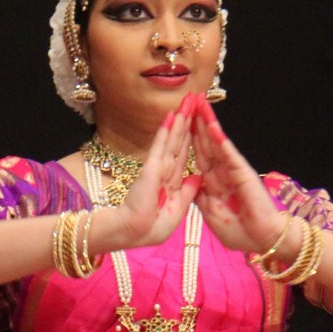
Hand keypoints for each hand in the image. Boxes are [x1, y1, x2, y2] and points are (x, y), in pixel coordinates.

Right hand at [89, 102, 202, 253]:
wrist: (133, 234)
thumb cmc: (151, 229)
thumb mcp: (176, 212)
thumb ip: (187, 194)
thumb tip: (197, 177)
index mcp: (172, 182)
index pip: (184, 154)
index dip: (192, 136)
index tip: (199, 120)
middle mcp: (166, 171)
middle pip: (180, 141)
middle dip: (188, 120)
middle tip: (195, 98)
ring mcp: (158, 168)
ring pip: (172, 139)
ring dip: (180, 119)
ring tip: (187, 99)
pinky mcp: (151, 168)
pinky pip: (160, 146)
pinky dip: (166, 131)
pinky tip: (171, 115)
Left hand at [189, 99, 287, 256]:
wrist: (263, 240)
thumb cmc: (241, 232)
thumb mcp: (212, 216)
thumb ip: (201, 198)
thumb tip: (190, 184)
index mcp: (214, 183)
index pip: (198, 155)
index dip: (189, 138)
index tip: (178, 121)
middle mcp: (223, 172)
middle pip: (206, 143)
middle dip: (197, 122)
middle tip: (189, 100)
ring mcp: (233, 170)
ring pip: (216, 143)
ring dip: (208, 123)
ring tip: (199, 103)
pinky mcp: (243, 173)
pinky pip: (229, 153)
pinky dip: (220, 140)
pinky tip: (212, 126)